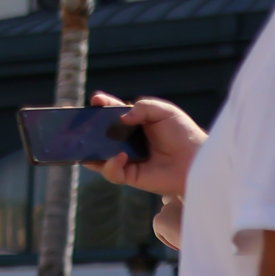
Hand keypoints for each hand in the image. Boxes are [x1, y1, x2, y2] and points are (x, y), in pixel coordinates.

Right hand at [90, 92, 205, 196]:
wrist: (195, 160)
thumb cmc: (183, 134)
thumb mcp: (165, 111)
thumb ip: (144, 107)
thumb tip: (122, 117)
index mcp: (135, 122)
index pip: (113, 112)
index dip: (102, 105)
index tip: (95, 99)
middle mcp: (127, 140)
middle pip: (101, 134)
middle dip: (87, 130)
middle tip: (80, 125)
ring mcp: (125, 158)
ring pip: (99, 155)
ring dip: (91, 150)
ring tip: (91, 144)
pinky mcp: (128, 175)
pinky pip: (111, 172)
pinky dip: (111, 165)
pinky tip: (121, 157)